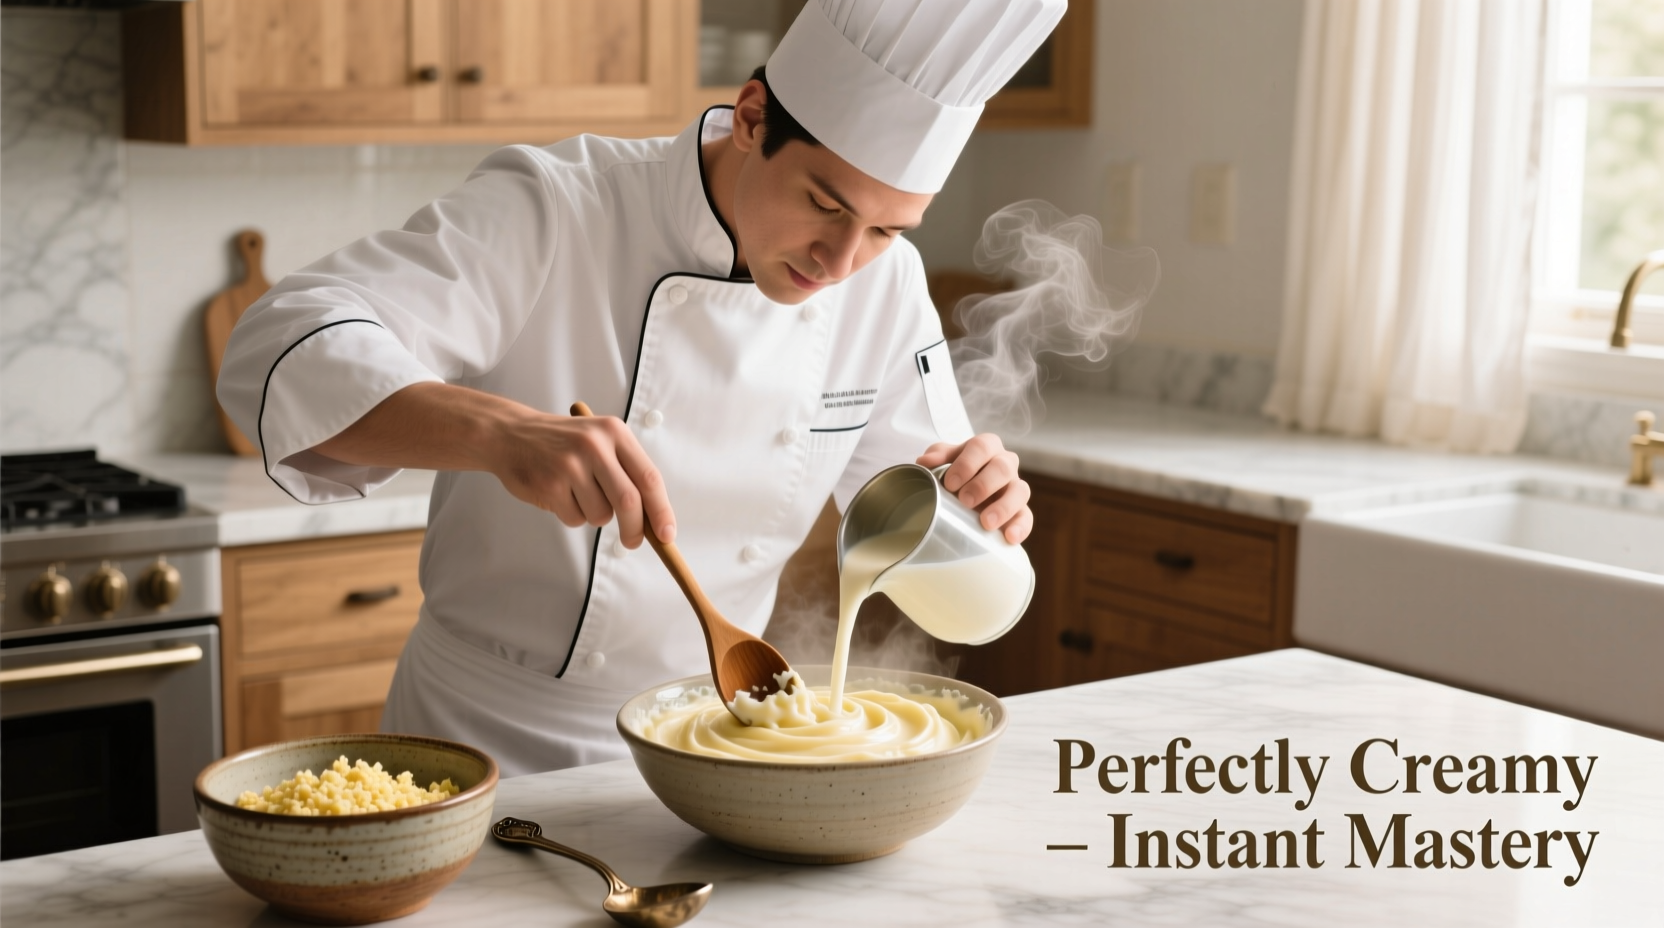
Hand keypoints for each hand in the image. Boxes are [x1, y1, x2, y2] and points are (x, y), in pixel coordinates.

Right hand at [491, 407, 674, 547]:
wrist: (511, 434)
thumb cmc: (563, 443)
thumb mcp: (600, 441)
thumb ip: (627, 472)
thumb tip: (654, 519)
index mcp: (614, 432)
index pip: (649, 478)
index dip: (661, 510)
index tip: (667, 534)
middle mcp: (595, 445)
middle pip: (629, 502)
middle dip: (635, 530)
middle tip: (633, 542)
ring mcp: (570, 464)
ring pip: (601, 515)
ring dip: (594, 516)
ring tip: (577, 494)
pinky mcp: (549, 484)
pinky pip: (574, 519)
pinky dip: (572, 516)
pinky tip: (559, 494)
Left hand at [916, 434, 1031, 543]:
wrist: (963, 492)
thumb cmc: (954, 472)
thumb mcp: (943, 461)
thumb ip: (937, 457)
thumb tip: (925, 463)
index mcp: (986, 446)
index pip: (982, 447)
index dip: (967, 464)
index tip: (950, 483)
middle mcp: (1005, 463)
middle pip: (1003, 467)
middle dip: (983, 485)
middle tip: (964, 501)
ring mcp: (1015, 487)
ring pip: (1020, 491)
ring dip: (1004, 507)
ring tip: (986, 523)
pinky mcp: (1020, 510)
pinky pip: (1027, 517)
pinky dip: (1020, 527)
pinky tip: (1009, 537)